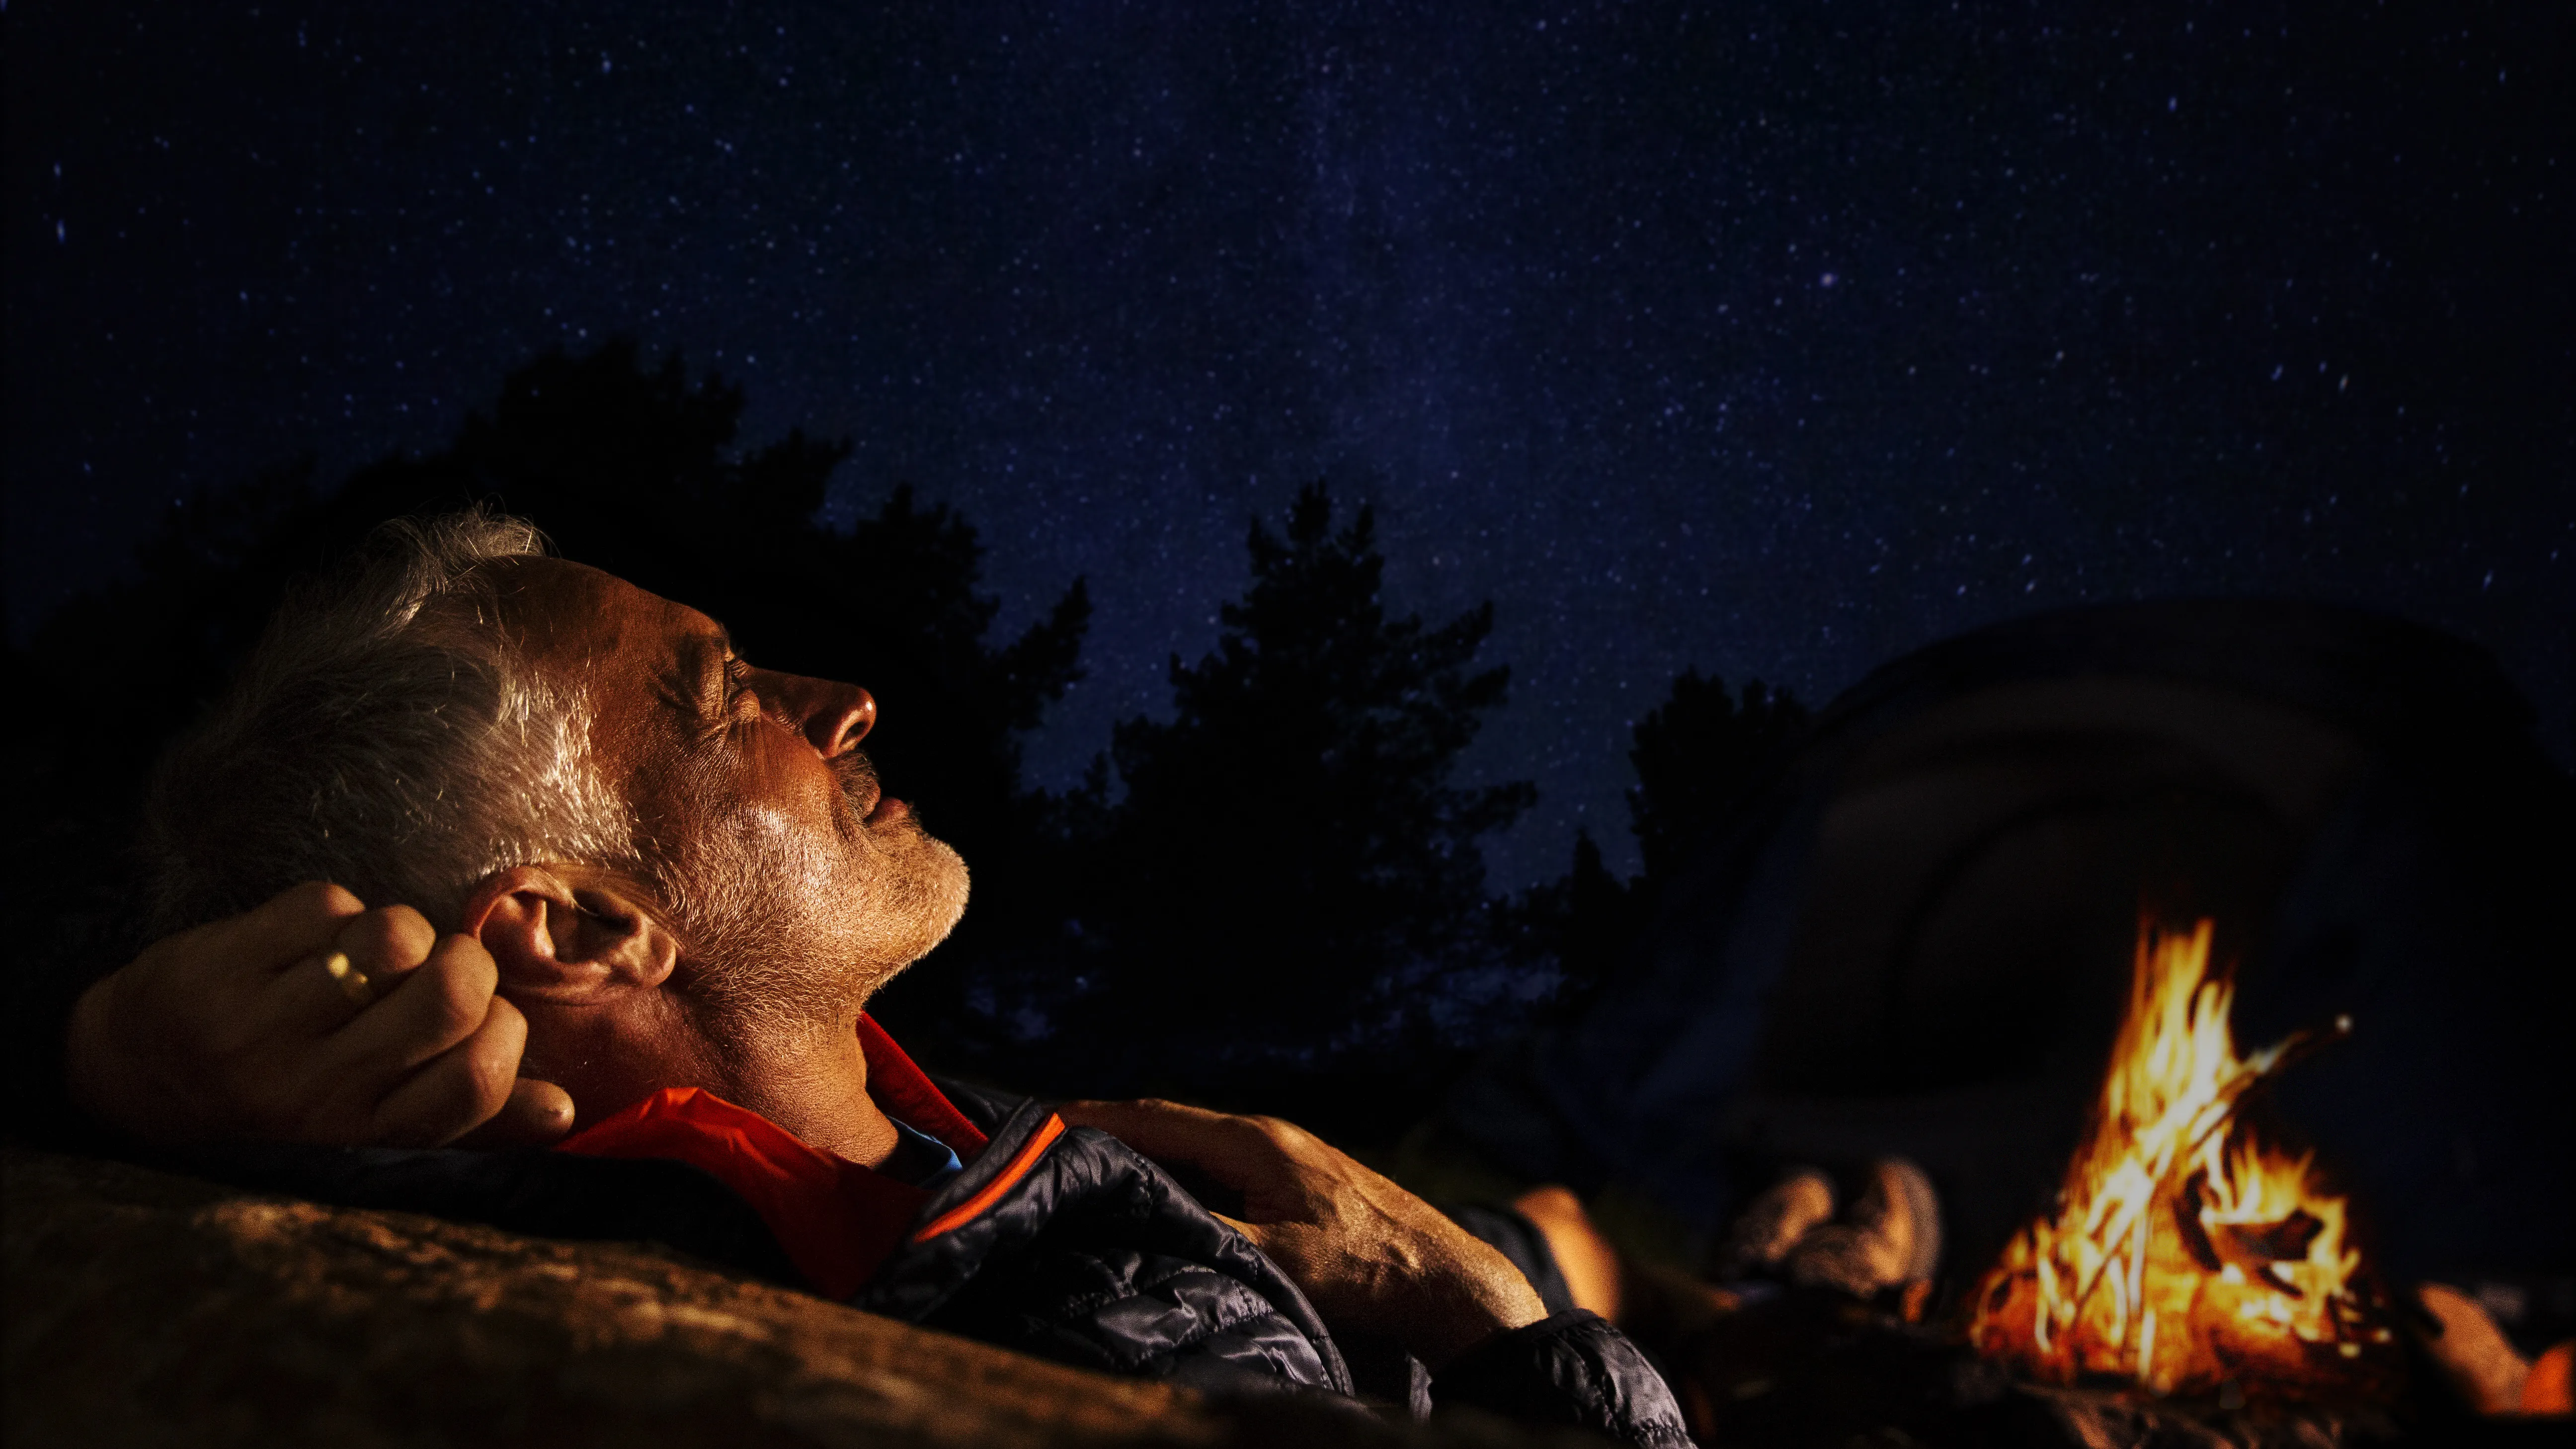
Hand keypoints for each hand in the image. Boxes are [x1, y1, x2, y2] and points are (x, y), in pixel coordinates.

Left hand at [66, 881, 573, 1148]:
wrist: (131, 1075)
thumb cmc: (277, 1094)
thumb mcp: (364, 1122)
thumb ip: (464, 1113)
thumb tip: (563, 1110)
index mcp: (358, 1132)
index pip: (475, 1084)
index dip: (504, 1035)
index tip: (485, 1021)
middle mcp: (310, 1092)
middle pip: (452, 996)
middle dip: (465, 961)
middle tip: (437, 969)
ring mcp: (260, 1030)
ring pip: (392, 937)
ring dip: (399, 928)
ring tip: (375, 952)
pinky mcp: (221, 968)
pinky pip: (329, 903)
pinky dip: (335, 909)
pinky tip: (309, 941)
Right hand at [1056, 1098, 1546, 1367]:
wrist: (1447, 1282)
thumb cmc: (1368, 1270)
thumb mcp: (1276, 1259)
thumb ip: (1203, 1233)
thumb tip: (1132, 1216)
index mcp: (1255, 1141)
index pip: (1153, 1118)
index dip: (1091, 1118)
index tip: (1038, 1121)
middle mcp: (1267, 1138)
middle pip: (1169, 1125)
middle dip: (1107, 1129)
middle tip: (1046, 1140)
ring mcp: (1286, 1159)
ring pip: (1195, 1147)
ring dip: (1143, 1152)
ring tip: (1088, 1165)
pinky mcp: (1299, 1185)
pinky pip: (1219, 1168)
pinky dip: (1179, 1173)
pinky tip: (1160, 1196)